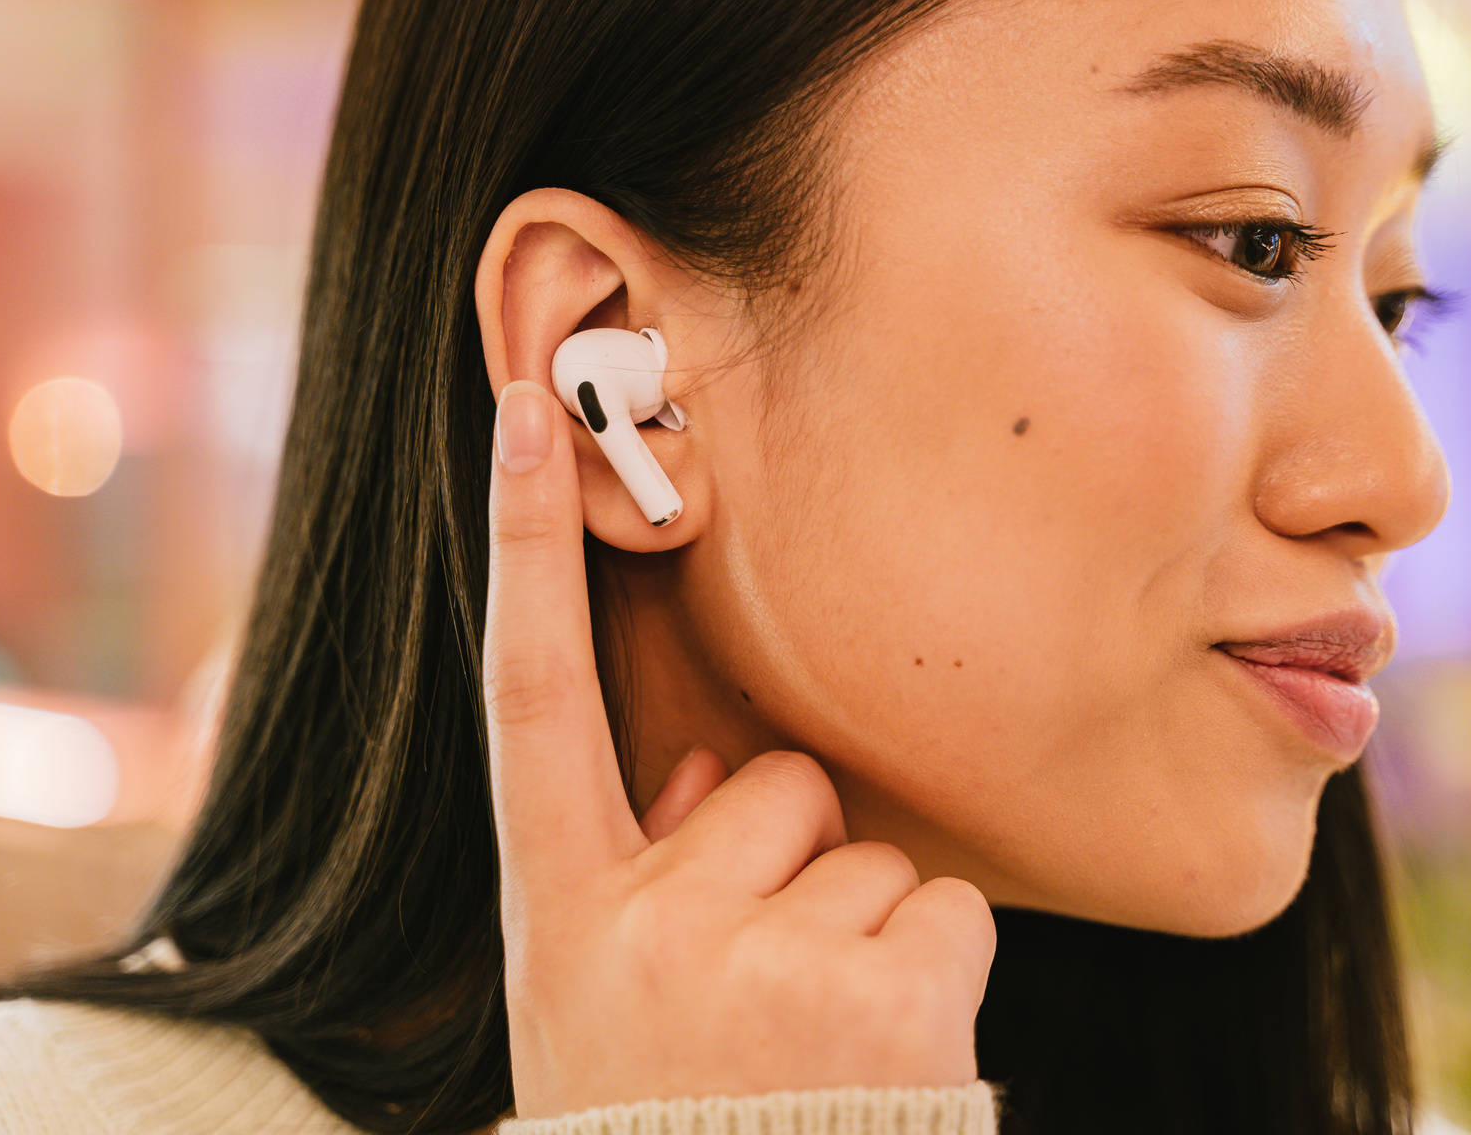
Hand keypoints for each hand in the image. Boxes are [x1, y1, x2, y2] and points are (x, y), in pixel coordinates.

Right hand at [483, 380, 996, 1115]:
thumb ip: (641, 872)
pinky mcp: (885, 993)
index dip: (525, 544)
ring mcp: (763, 960)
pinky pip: (945, 904)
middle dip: (793, 863)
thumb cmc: (668, 1114)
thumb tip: (706, 774)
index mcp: (562, 915)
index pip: (529, 692)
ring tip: (817, 1042)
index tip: (531, 406)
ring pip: (868, 851)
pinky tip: (882, 1050)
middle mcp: (647, 924)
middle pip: (773, 782)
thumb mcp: (601, 1001)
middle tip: (765, 991)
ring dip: (862, 931)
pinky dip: (933, 965)